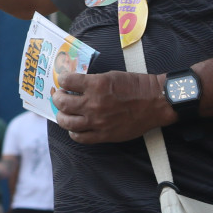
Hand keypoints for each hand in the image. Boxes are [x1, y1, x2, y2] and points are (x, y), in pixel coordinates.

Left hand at [53, 69, 172, 143]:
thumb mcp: (111, 75)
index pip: (67, 81)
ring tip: (63, 112)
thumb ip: (92, 81)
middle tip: (59, 96)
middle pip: (62, 103)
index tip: (63, 81)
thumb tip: (76, 85)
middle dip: (57, 98)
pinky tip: (74, 128)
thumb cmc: (136, 86)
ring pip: (67, 122)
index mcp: (96, 85)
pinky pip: (80, 137)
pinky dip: (73, 132)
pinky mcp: (104, 135)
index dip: (63, 80)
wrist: (155, 102)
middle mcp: (93, 104)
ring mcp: (97, 121)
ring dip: (61, 116)